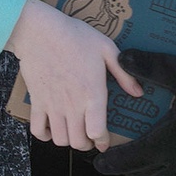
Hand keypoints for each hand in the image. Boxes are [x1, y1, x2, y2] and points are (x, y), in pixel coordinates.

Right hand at [5, 0, 142, 151]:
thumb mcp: (106, 49)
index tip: (104, 141)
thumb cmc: (75, 36)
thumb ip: (124, 73)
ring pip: (60, 140)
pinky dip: (44, 135)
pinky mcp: (36, 102)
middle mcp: (72, 105)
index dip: (102, 141)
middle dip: (87, 144)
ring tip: (74, 132)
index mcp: (92, 93)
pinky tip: (51, 129)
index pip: (97, 132)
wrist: (40, 31)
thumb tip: (139, 92)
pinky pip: (37, 130)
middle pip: (79, 142)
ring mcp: (53, 105)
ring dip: (68, 141)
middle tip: (90, 137)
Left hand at [92, 49, 175, 175]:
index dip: (112, 162)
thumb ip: (152, 66)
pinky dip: (170, 167)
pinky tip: (175, 149)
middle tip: (117, 160)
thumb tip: (122, 57)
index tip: (98, 162)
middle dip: (128, 170)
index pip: (131, 159)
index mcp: (167, 142)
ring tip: (143, 159)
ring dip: (148, 172)